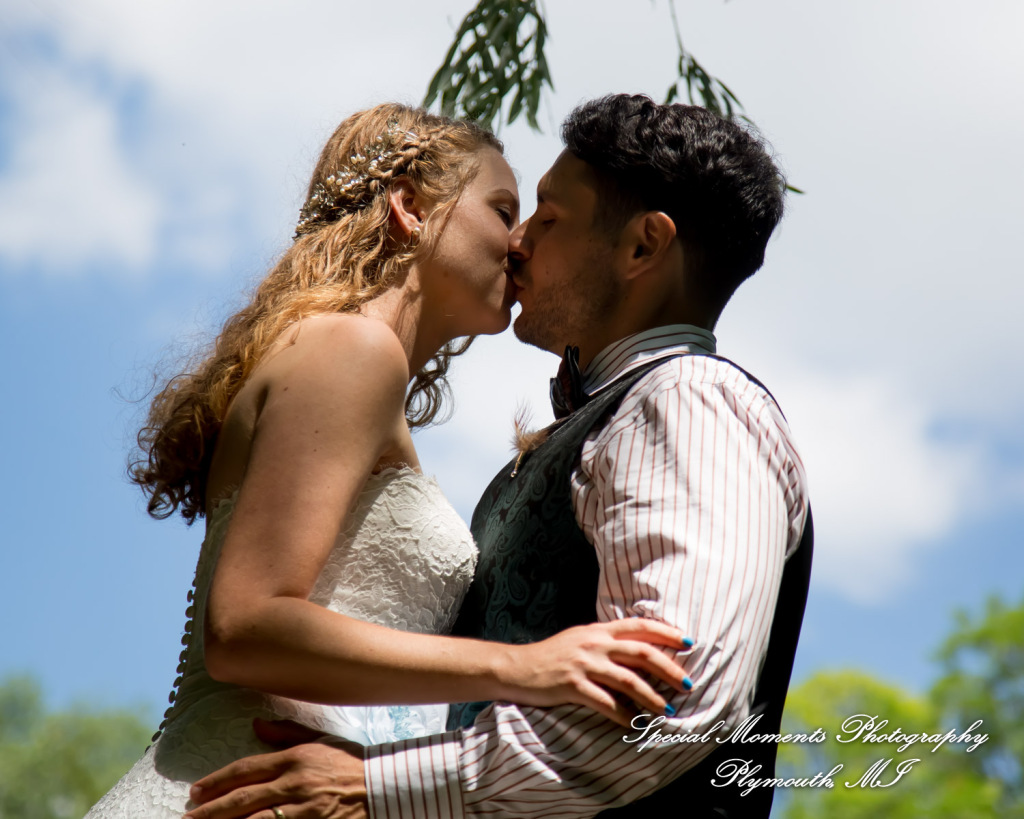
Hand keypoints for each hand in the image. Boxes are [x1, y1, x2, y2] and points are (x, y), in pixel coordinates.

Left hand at [184, 720, 367, 818]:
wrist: (386, 787)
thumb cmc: (352, 763)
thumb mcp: (321, 741)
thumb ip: (286, 734)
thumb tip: (256, 726)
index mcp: (296, 758)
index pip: (246, 770)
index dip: (217, 781)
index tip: (196, 791)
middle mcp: (296, 783)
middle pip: (243, 798)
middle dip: (212, 810)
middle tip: (188, 818)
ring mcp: (304, 810)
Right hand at [501, 619, 693, 725]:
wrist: (517, 667)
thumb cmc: (551, 656)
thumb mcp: (580, 639)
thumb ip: (606, 641)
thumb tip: (638, 650)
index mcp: (599, 630)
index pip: (640, 626)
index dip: (667, 633)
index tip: (689, 643)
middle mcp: (594, 643)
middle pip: (642, 652)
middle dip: (669, 669)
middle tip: (687, 684)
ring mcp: (584, 664)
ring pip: (628, 680)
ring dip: (652, 697)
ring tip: (668, 711)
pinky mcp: (572, 685)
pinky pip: (606, 703)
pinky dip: (624, 716)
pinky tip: (635, 725)